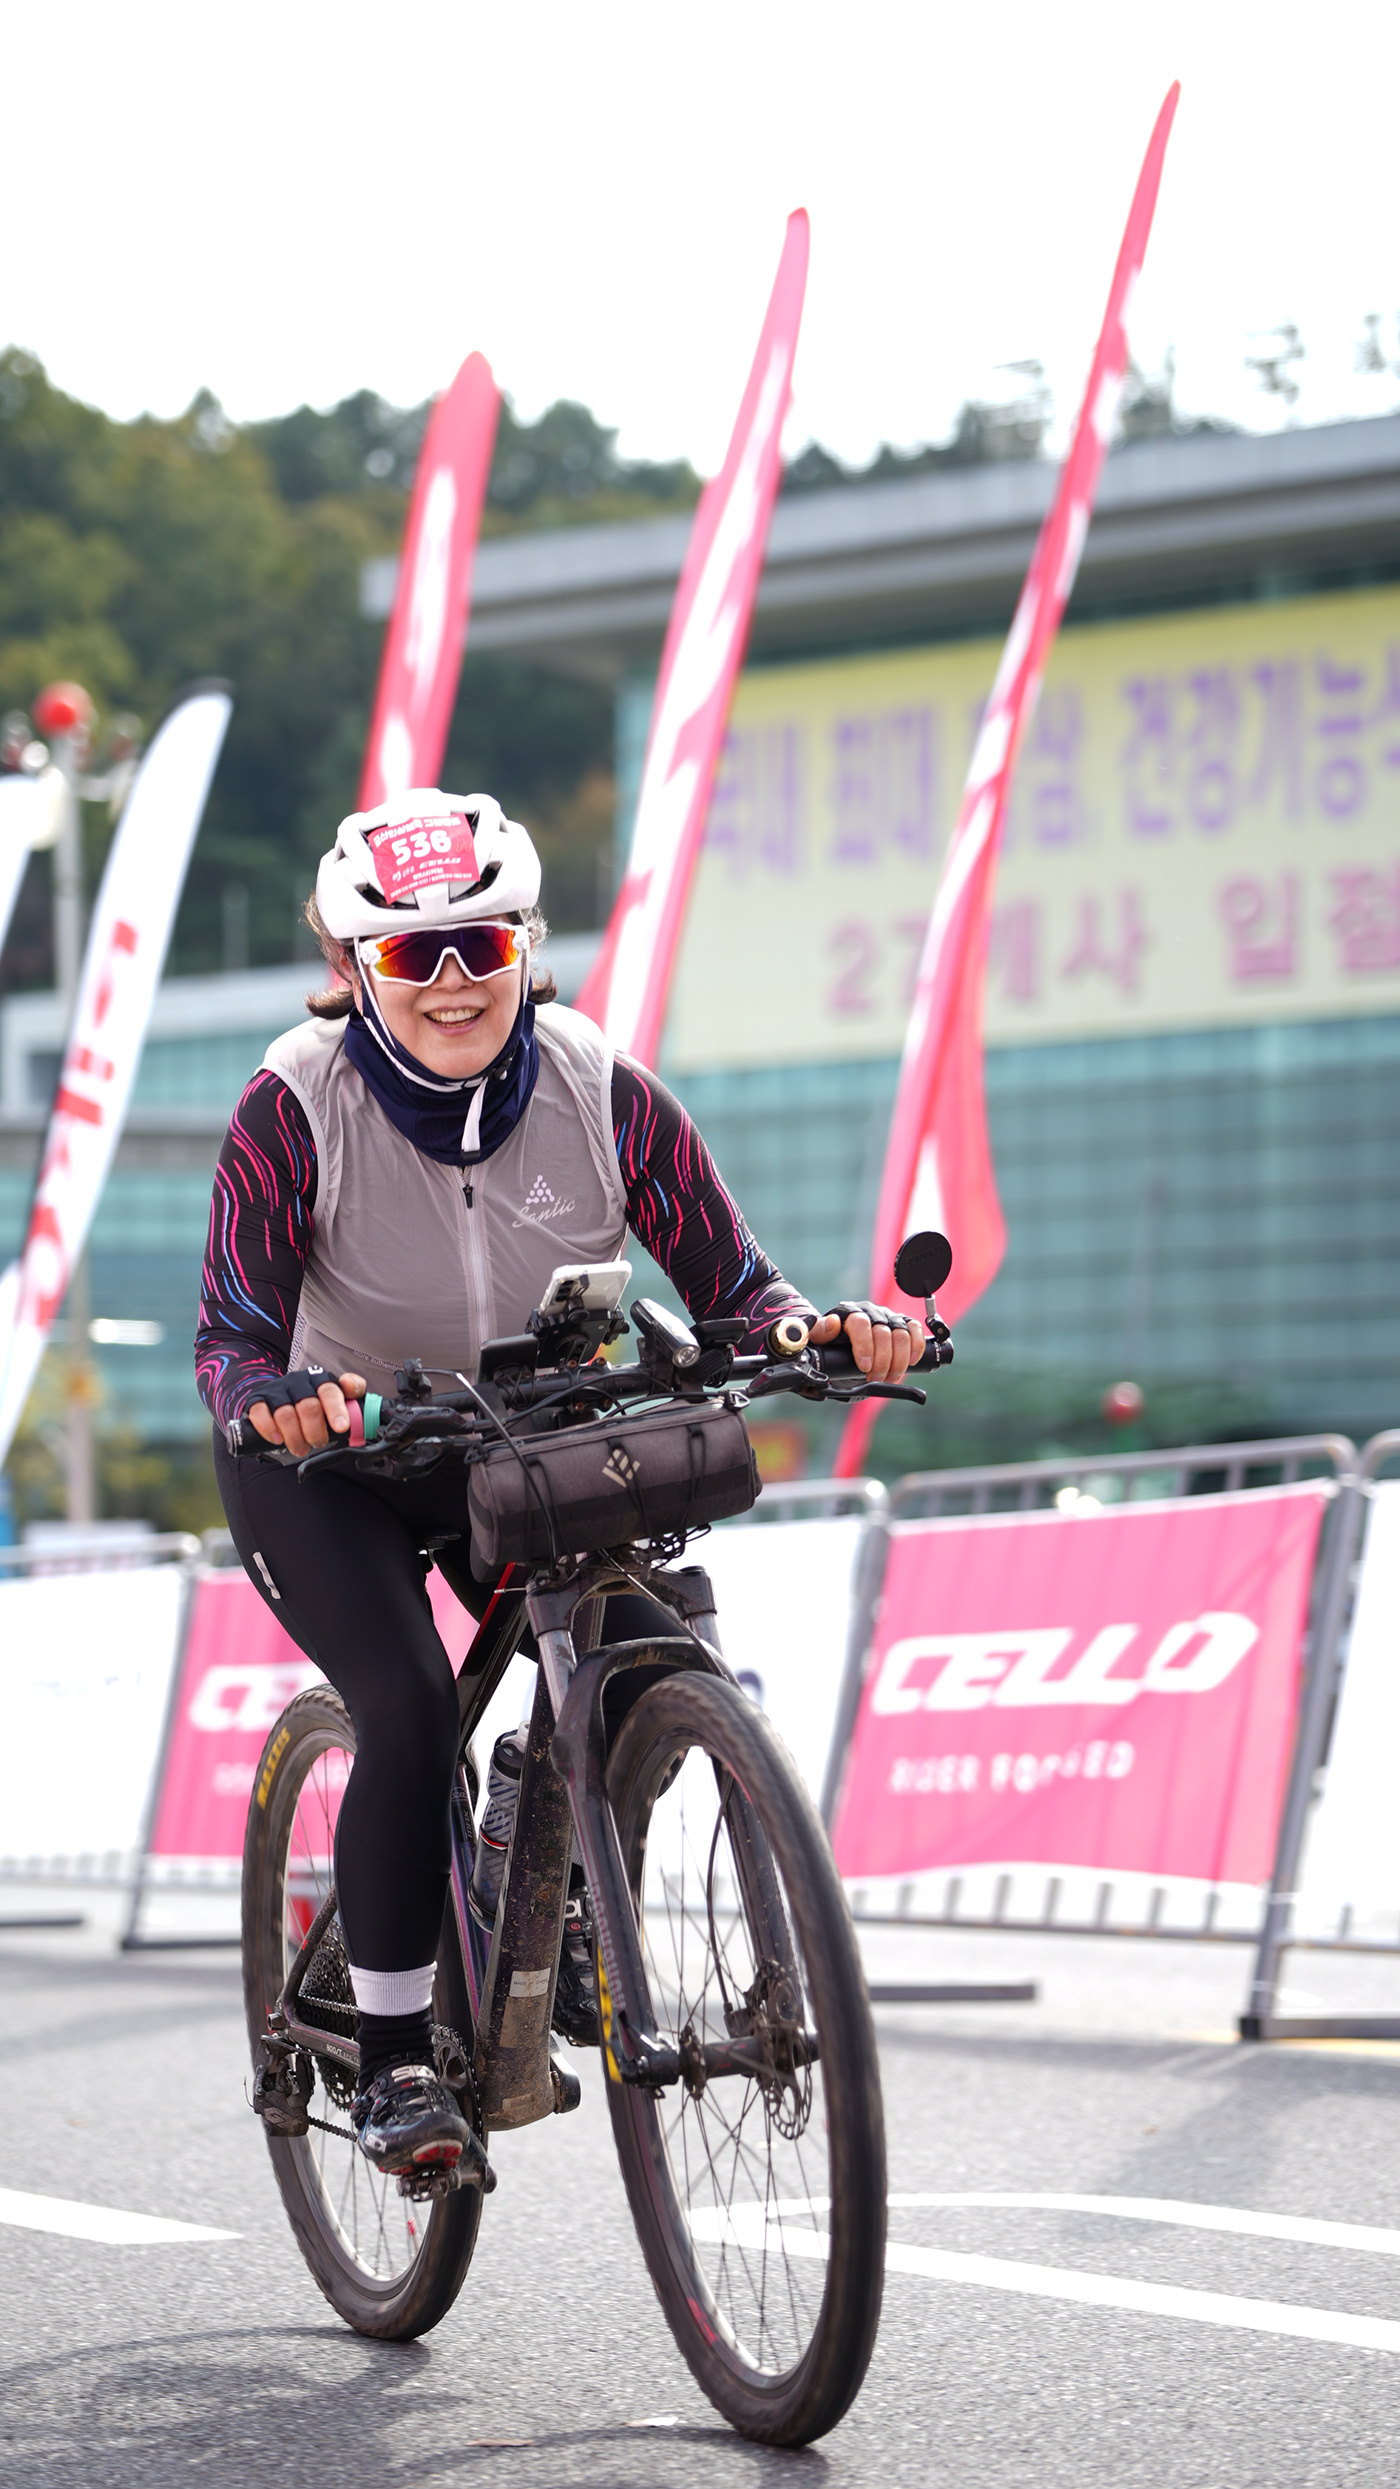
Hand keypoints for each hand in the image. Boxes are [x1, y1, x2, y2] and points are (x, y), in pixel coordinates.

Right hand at [248, 1371, 366, 1457]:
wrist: (280, 1394)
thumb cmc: (314, 1401)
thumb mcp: (336, 1399)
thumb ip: (353, 1403)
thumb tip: (366, 1418)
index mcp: (321, 1379)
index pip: (331, 1391)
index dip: (337, 1409)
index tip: (341, 1427)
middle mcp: (299, 1381)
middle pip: (309, 1406)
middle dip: (315, 1431)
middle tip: (318, 1443)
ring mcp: (278, 1389)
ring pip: (285, 1413)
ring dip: (294, 1437)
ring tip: (300, 1448)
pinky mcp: (258, 1399)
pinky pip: (260, 1413)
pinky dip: (269, 1429)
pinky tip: (277, 1439)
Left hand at [809, 1308, 924, 1384]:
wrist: (845, 1343)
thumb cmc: (833, 1342)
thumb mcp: (820, 1339)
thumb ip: (819, 1331)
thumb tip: (833, 1324)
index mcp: (850, 1313)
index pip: (860, 1323)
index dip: (864, 1346)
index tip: (864, 1367)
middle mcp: (871, 1312)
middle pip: (883, 1333)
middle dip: (882, 1361)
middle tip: (876, 1379)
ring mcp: (888, 1317)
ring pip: (901, 1334)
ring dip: (898, 1360)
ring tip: (891, 1378)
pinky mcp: (903, 1323)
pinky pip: (914, 1329)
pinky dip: (916, 1346)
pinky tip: (911, 1361)